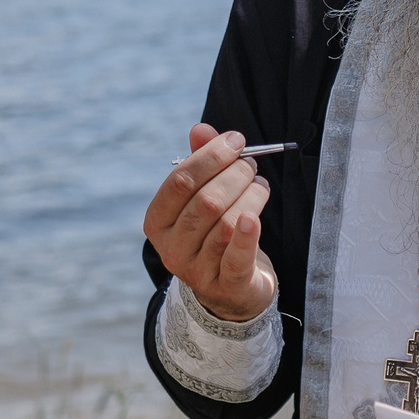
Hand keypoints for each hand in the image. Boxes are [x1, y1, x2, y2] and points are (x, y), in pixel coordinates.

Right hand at [143, 124, 278, 324]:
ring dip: (251, 197)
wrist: (230, 290)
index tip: (236, 140)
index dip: (210, 156)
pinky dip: (247, 235)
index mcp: (158, 222)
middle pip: (206, 201)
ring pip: (226, 223)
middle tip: (252, 166)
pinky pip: (236, 257)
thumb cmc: (213, 233)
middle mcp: (171, 248)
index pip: (180, 181)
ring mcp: (196, 270)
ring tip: (261, 187)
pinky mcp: (226, 286)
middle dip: (235, 175)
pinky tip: (253, 217)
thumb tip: (200, 128)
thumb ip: (200, 163)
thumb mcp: (202, 198)